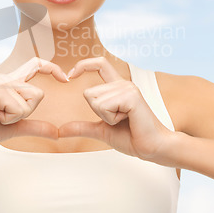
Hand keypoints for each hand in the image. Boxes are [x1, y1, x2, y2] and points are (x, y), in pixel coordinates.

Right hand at [0, 57, 67, 149]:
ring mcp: (0, 82)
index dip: (52, 68)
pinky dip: (8, 119)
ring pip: (30, 101)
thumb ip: (36, 127)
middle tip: (4, 116)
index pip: (36, 64)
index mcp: (11, 82)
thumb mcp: (15, 127)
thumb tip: (57, 133)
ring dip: (16, 116)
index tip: (66, 79)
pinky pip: (18, 108)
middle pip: (38, 94)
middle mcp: (7, 77)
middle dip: (27, 112)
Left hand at [58, 57, 173, 161]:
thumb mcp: (101, 130)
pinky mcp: (131, 96)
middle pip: (88, 93)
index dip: (83, 65)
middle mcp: (122, 84)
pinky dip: (111, 119)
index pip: (99, 64)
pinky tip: (128, 120)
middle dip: (97, 113)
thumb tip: (61, 130)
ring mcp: (127, 88)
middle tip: (118, 120)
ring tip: (124, 120)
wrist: (151, 148)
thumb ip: (82, 127)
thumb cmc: (132, 137)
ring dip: (106, 117)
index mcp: (117, 87)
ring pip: (95, 101)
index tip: (70, 76)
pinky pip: (104, 106)